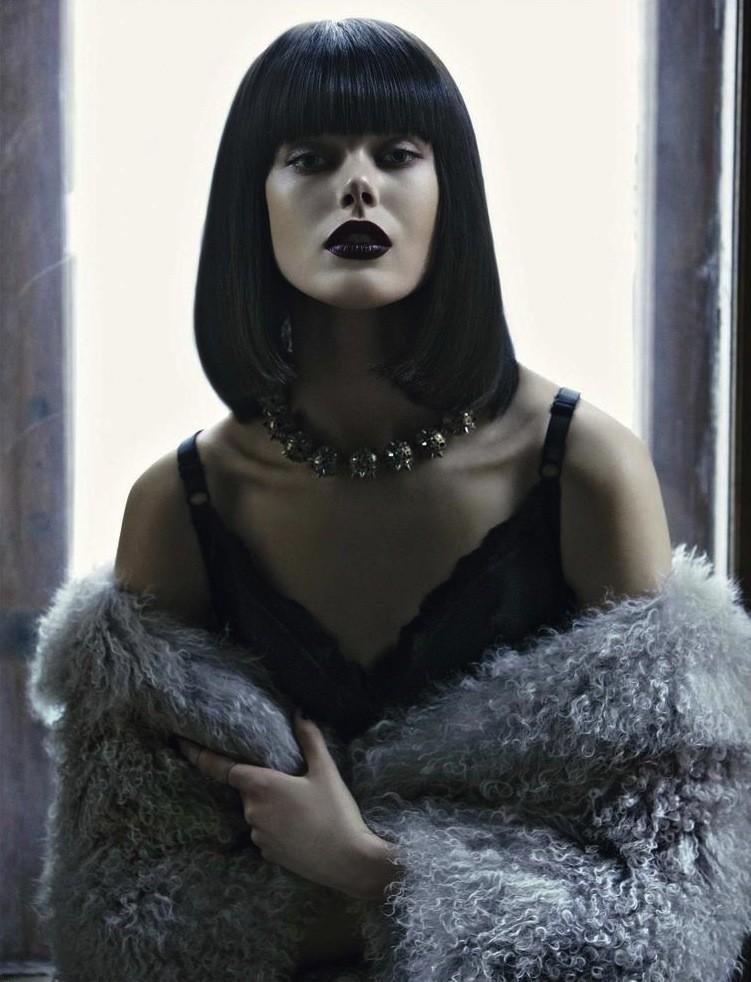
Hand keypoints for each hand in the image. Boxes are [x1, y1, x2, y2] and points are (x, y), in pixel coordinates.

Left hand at [175, 710, 381, 897]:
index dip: (198, 754)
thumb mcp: (326, 771)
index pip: (220, 767)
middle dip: (264, 782)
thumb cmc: (336, 812)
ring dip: (272, 804)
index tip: (179, 742)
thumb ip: (310, 740)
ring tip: (305, 806)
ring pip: (258, 810)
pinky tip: (303, 825)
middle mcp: (252, 811)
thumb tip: (300, 714)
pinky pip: (266, 830)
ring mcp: (258, 835)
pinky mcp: (268, 854)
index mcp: (261, 786)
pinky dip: (279, 824)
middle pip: (248, 788)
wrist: (348, 861)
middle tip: (293, 781)